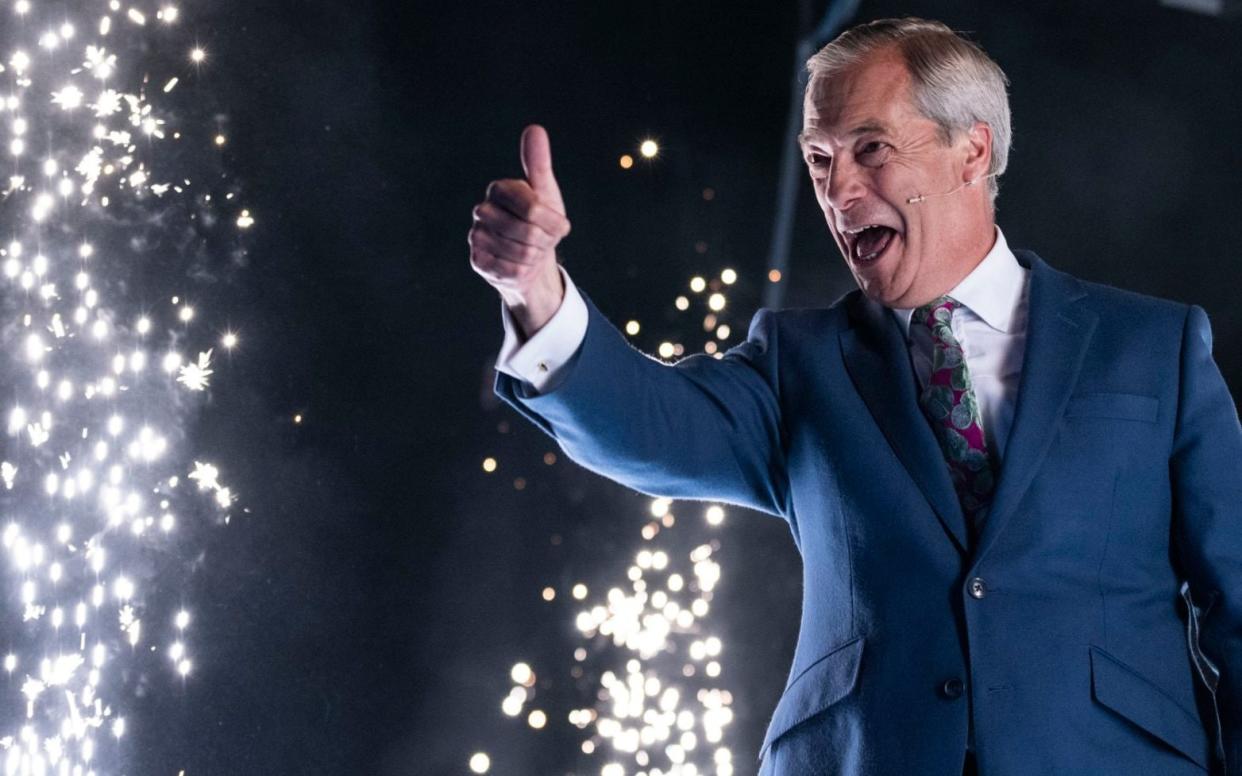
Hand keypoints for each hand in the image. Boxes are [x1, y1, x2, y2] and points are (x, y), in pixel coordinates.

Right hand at [469, 124, 571, 338]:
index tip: (559, 225)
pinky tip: (521, 264)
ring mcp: (477, 237)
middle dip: (545, 241)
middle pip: (528, 233)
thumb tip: (535, 129)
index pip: (533, 207)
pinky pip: (511, 271)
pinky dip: (524, 271)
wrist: (530, 257)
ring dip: (535, 257)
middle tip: (545, 240)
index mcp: (499, 190)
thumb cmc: (539, 222)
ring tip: (533, 251)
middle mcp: (482, 211)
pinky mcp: (478, 261)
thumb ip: (539, 163)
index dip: (552, 221)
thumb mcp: (545, 192)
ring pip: (520, 254)